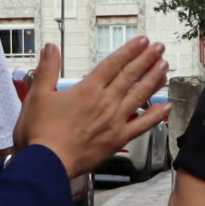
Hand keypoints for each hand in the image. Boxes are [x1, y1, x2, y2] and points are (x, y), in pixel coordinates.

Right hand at [20, 39, 168, 178]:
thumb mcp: (38, 95)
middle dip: (147, 60)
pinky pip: (142, 125)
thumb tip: (51, 47)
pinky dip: (156, 116)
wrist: (48, 163)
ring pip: (140, 96)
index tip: (143, 41)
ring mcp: (115, 121)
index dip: (130, 51)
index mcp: (88, 89)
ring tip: (165, 68)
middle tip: (160, 48)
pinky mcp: (118, 139)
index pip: (113, 64)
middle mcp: (105, 102)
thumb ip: (47, 69)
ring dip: (153, 80)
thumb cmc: (41, 132)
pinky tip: (166, 107)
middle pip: (130, 76)